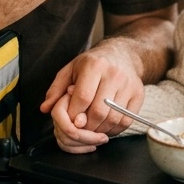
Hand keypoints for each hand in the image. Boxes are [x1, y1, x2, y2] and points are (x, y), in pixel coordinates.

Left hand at [42, 38, 144, 152]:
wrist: (123, 54)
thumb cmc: (93, 64)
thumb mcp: (71, 70)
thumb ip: (56, 89)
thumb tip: (45, 109)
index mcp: (94, 65)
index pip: (83, 98)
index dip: (74, 114)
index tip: (70, 120)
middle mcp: (114, 74)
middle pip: (98, 111)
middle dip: (86, 126)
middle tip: (81, 127)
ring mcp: (129, 84)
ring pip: (113, 119)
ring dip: (100, 130)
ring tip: (92, 127)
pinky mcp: (139, 94)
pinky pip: (126, 120)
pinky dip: (114, 129)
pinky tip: (105, 125)